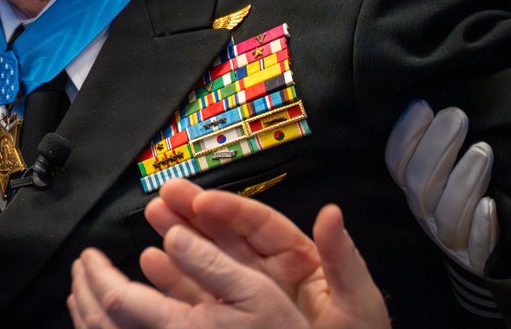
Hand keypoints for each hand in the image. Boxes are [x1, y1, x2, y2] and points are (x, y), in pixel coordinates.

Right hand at [68, 179, 390, 328]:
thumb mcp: (358, 301)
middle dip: (195, 212)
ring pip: (209, 258)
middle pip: (227, 234)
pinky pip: (200, 294)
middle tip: (165, 193)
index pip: (259, 224)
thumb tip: (332, 211)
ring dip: (180, 235)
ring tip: (153, 215)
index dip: (230, 209)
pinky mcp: (233, 320)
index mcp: (299, 258)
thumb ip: (342, 257)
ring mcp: (249, 296)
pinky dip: (175, 278)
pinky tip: (153, 262)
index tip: (202, 200)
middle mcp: (269, 272)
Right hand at [384, 100, 496, 273]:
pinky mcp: (476, 258)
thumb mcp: (444, 168)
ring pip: (447, 213)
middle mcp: (424, 213)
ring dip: (463, 181)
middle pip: (419, 184)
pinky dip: (480, 226)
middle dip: (437, 147)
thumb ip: (435, 143)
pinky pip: (475, 246)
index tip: (423, 106)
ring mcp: (448, 237)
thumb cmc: (464, 196)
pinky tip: (490, 205)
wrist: (482, 252)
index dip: (405, 135)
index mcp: (412, 188)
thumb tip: (429, 104)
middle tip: (458, 117)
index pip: (396, 162)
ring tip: (483, 151)